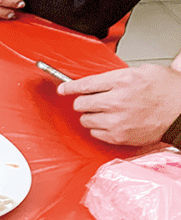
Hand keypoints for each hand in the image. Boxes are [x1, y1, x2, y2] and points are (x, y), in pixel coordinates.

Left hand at [57, 64, 180, 145]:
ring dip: (91, 115)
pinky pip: (94, 133)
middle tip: (91, 100)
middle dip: (83, 101)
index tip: (62, 88)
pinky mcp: (118, 136)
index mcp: (124, 81)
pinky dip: (99, 128)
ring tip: (106, 111)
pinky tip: (111, 122)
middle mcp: (118, 101)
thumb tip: (94, 82)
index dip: (70, 86)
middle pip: (80, 103)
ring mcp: (117, 121)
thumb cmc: (168, 91)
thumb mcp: (144, 71)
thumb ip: (117, 76)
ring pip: (85, 119)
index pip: (86, 84)